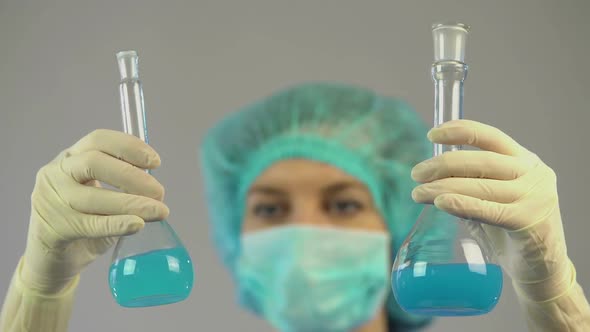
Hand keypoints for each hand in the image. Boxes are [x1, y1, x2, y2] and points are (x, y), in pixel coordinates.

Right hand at [21, 129, 168, 293]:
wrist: (53, 256)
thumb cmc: (83, 218)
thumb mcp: (100, 192)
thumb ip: (121, 182)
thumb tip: (154, 184)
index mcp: (70, 157)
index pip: (99, 139)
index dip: (129, 147)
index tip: (156, 162)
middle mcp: (56, 173)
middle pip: (95, 163)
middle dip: (132, 176)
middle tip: (159, 192)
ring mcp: (50, 201)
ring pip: (95, 197)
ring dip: (133, 203)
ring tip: (160, 211)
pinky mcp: (53, 229)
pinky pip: (91, 224)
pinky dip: (117, 224)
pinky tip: (138, 224)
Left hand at [410, 119, 571, 301]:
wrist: (540, 267)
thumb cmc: (510, 230)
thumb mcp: (492, 198)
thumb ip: (470, 183)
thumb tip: (429, 175)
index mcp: (526, 161)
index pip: (492, 137)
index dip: (461, 131)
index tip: (432, 134)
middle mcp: (534, 174)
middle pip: (482, 161)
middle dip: (444, 165)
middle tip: (416, 174)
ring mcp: (536, 197)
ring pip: (481, 186)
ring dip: (443, 188)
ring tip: (418, 193)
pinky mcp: (530, 221)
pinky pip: (489, 210)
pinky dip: (462, 204)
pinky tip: (440, 202)